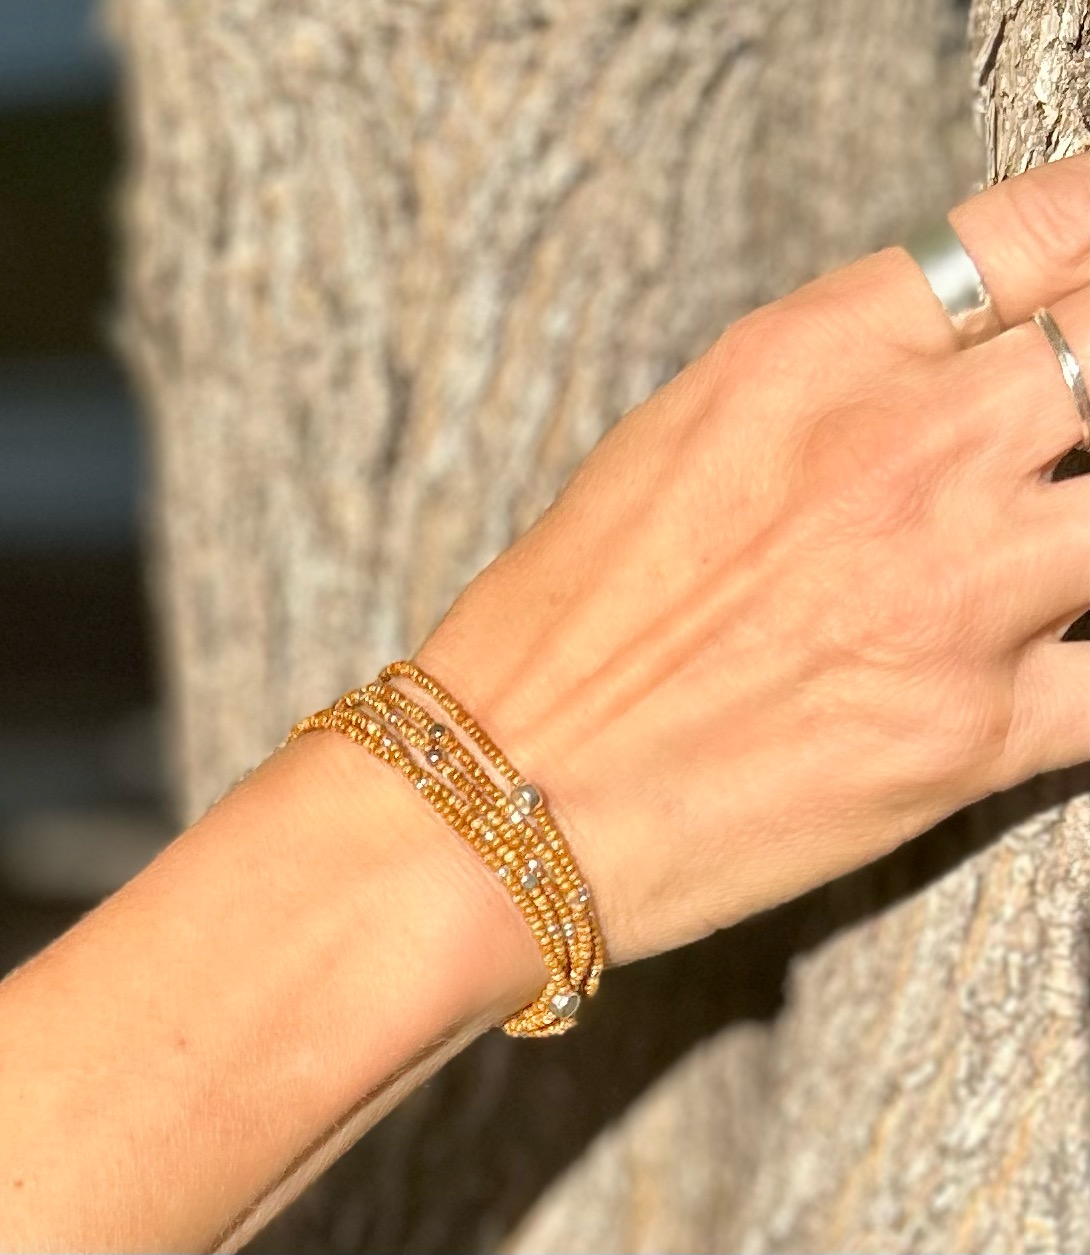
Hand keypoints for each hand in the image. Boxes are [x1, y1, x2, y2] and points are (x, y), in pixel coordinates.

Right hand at [416, 154, 1089, 966]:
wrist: (502, 795)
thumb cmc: (561, 628)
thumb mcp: (677, 442)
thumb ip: (825, 390)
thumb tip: (939, 381)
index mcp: (809, 358)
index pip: (1037, 233)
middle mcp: (901, 452)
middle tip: (1079, 431)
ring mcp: (954, 592)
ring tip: (1052, 553)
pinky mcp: (973, 737)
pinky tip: (1063, 662)